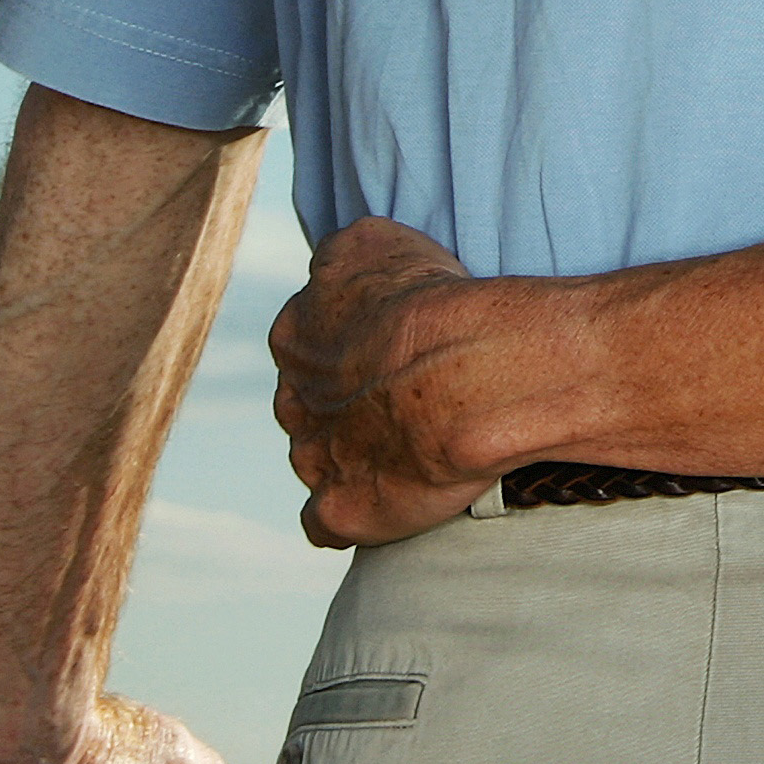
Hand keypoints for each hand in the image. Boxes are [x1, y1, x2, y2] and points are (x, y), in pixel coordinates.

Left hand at [271, 218, 510, 546]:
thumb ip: (343, 256)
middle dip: (347, 401)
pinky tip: (390, 494)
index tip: (397, 345)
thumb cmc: (437, 302)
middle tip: (409, 394)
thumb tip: (334, 260)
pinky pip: (326, 522)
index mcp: (295, 335)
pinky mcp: (340, 511)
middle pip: (308, 402)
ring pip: (317, 458)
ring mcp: (312, 459)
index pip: (306, 338)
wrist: (470, 376)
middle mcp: (293, 398)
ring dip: (353, 453)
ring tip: (414, 442)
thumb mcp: (375, 241)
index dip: (354, 343)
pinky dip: (351, 511)